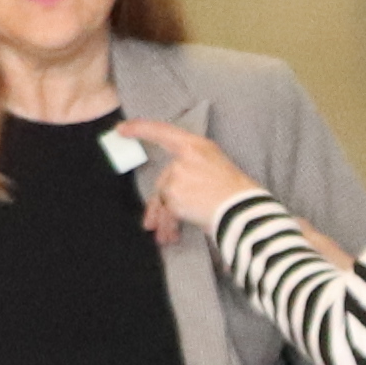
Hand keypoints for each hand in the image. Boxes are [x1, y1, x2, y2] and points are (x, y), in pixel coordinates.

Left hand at [119, 115, 261, 235]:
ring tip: (167, 234)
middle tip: (152, 222)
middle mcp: (184, 158)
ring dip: (164, 219)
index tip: (122, 129)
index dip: (140, 129)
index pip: (162, 131)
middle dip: (159, 203)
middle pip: (163, 179)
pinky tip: (171, 236)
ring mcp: (178, 176)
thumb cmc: (236, 192)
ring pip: (163, 199)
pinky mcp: (175, 196)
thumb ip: (191, 170)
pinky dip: (167, 225)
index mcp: (196, 146)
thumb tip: (168, 193)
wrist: (243, 210)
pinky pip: (165, 212)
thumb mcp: (215, 167)